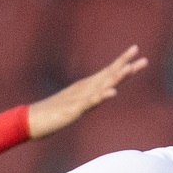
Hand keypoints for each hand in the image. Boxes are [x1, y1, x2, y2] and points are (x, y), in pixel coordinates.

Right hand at [27, 46, 148, 139]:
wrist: (30, 120)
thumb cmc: (50, 114)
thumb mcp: (73, 107)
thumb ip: (85, 101)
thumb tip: (96, 97)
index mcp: (86, 88)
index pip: (108, 73)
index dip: (123, 63)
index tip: (136, 52)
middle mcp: (84, 89)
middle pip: (108, 75)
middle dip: (126, 65)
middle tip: (142, 56)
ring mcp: (79, 98)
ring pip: (101, 85)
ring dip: (116, 77)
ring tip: (130, 68)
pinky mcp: (73, 110)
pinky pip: (90, 102)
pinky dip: (101, 96)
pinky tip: (113, 92)